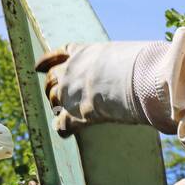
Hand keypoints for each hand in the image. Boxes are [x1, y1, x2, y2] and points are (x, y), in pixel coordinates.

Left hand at [35, 41, 155, 136]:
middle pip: (51, 78)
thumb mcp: (124, 53)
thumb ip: (120, 59)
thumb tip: (146, 61)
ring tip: (63, 111)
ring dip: (57, 105)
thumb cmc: (139, 63)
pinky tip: (64, 131)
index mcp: (81, 53)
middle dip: (52, 86)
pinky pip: (61, 124)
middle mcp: (69, 71)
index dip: (47, 61)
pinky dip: (62, 127)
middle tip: (57, 94)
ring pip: (54, 99)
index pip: (58, 55)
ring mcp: (68, 93)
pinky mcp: (73, 114)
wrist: (134, 79)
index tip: (38, 67)